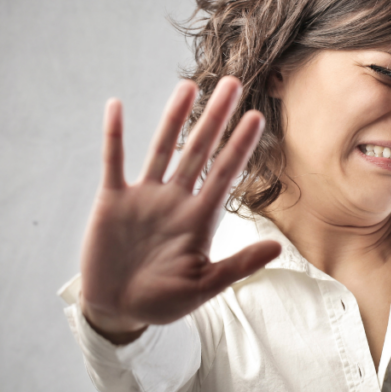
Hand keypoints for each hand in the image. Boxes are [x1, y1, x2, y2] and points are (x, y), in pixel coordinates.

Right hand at [79, 76, 280, 343]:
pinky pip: (114, 162)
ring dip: (174, 117)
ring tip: (188, 86)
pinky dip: (114, 136)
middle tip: (232, 82)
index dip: (240, 145)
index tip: (256, 116)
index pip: (225, 173)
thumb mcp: (203, 288)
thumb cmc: (163, 301)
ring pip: (162, 148)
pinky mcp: (113, 201)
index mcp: (199, 219)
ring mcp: (144, 197)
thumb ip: (237, 266)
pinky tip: (116, 106)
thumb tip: (277, 248)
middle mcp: (175, 200)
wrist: (119, 309)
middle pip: (199, 150)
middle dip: (215, 118)